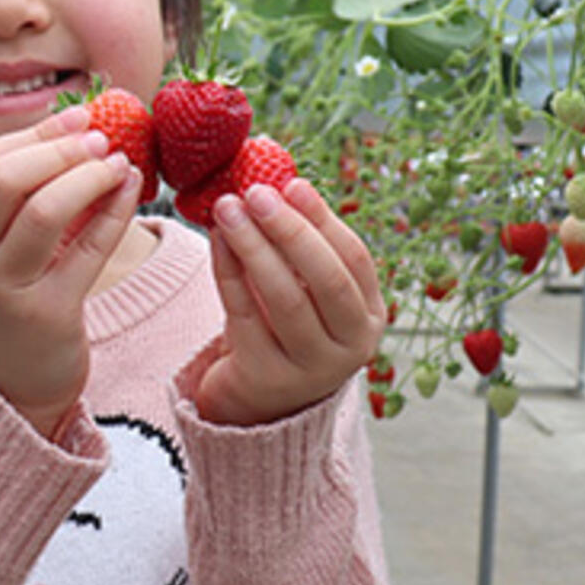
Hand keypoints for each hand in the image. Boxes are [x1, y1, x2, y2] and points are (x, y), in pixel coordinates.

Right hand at [0, 106, 143, 435]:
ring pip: (42, 212)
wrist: (13, 379)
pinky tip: (132, 192)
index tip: (81, 117)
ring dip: (87, 178)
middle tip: (103, 137)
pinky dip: (113, 215)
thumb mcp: (3, 244)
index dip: (38, 133)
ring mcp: (3, 286)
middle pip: (5, 179)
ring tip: (120, 163)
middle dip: (59, 149)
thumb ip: (27, 195)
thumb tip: (82, 129)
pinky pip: (85, 252)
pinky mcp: (45, 313)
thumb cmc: (18, 295)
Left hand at [193, 178, 385, 425]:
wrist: (257, 401)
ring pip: (284, 299)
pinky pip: (243, 315)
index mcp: (368, 318)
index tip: (292, 184)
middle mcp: (350, 347)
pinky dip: (228, 272)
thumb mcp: (307, 294)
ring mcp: (309, 368)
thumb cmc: (284, 330)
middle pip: (326, 280)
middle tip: (256, 192)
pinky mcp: (265, 377)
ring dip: (254, 246)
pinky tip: (216, 240)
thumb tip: (280, 183)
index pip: (354, 260)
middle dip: (290, 231)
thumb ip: (303, 249)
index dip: (323, 219)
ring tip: (227, 207)